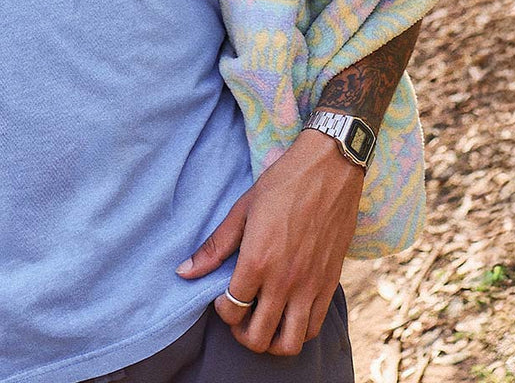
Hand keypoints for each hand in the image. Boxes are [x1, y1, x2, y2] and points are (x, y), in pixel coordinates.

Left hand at [176, 130, 363, 355]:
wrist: (329, 171)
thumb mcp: (242, 210)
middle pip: (258, 337)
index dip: (221, 311)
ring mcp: (310, 286)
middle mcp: (284, 281)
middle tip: (238, 316)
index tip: (221, 297)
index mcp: (258, 260)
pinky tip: (286, 313)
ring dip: (271, 341)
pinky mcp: (330, 285)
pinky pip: (315, 328)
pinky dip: (298, 331)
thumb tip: (183, 272)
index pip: (231, 311)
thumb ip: (214, 246)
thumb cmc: (281, 185)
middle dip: (241, 334)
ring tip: (261, 323)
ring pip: (289, 344)